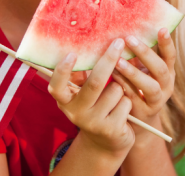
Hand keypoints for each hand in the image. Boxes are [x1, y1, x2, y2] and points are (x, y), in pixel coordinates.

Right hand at [48, 39, 133, 155]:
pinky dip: (128, 101)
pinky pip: (125, 102)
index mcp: (65, 101)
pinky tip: (122, 110)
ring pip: (115, 90)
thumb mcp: (84, 94)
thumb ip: (82, 75)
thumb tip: (86, 44)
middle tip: (118, 42)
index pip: (57, 86)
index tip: (72, 53)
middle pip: (95, 83)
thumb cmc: (96, 106)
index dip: (63, 71)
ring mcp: (93, 122)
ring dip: (121, 87)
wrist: (108, 141)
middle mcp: (75, 113)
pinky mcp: (111, 129)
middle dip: (109, 59)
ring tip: (116, 96)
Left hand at [111, 29, 174, 136]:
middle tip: (130, 39)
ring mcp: (157, 100)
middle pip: (161, 69)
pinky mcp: (144, 112)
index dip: (167, 43)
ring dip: (134, 72)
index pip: (170, 55)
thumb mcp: (142, 69)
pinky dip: (124, 86)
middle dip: (146, 54)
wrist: (137, 118)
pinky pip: (134, 98)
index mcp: (168, 71)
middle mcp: (166, 85)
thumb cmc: (137, 84)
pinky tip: (112, 77)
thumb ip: (137, 54)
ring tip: (118, 61)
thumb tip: (123, 28)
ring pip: (150, 86)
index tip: (161, 28)